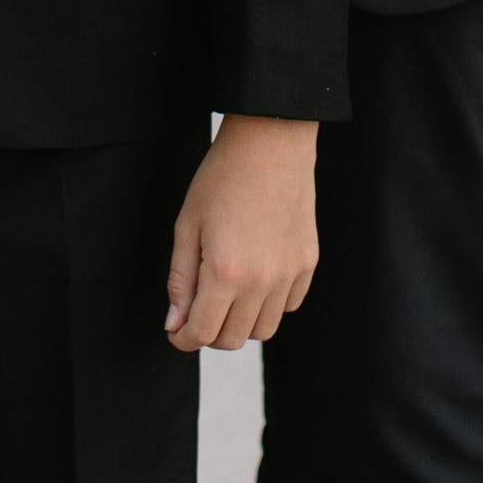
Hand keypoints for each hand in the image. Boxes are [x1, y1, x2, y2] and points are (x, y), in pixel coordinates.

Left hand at [164, 115, 318, 351]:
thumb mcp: (187, 225)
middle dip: (208, 332)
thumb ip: (180, 280)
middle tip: (198, 308)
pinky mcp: (307, 263)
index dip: (182, 338)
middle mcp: (260, 282)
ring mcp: (288, 274)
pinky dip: (269, 304)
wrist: (270, 142)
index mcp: (224, 273)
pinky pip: (288, 306)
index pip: (202, 334)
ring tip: (228, 294)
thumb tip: (175, 323)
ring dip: (241, 323)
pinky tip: (256, 278)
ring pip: (263, 330)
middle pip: (232, 340)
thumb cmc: (223, 177)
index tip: (176, 330)